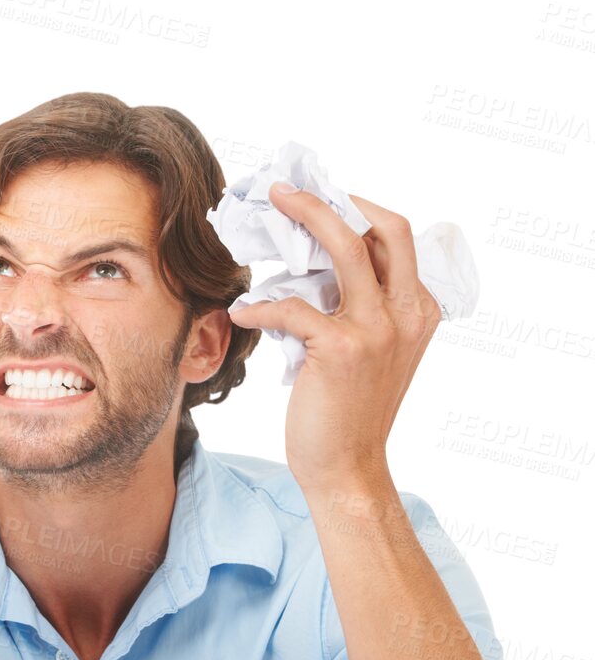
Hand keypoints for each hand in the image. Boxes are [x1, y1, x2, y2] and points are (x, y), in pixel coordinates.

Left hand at [226, 184, 441, 492]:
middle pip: (382, 228)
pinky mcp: (340, 349)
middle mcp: (406, 314)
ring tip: (269, 209)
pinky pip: (291, 306)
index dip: (358, 208)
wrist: (348, 469)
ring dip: (304, 218)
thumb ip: (357, 305)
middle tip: (288, 190)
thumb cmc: (349, 409)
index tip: (320, 196)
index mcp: (418, 309)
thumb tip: (313, 262)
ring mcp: (377, 330)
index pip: (397, 237)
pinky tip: (241, 314)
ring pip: (345, 248)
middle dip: (332, 199)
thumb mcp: (370, 349)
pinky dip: (259, 307)